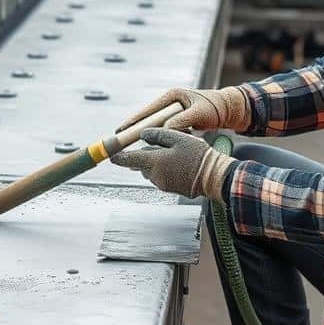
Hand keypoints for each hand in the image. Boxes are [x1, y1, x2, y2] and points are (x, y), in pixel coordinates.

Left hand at [110, 128, 234, 199]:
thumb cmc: (198, 156)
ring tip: (170, 153)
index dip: (118, 157)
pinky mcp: (170, 188)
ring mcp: (162, 184)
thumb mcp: (178, 138)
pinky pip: (160, 176)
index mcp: (155, 161)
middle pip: (140, 164)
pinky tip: (176, 163)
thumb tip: (143, 136)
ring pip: (150, 170)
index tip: (110, 155)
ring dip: (154, 162)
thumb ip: (158, 136)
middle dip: (143, 155)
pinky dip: (163, 169)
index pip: (129, 159)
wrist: (213, 177)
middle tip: (153, 146)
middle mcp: (155, 175)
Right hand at [115, 86, 249, 133]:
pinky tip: (147, 146)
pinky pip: (162, 128)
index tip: (121, 130)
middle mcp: (170, 102)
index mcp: (172, 96)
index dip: (133, 121)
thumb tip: (165, 129)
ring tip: (127, 145)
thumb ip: (182, 121)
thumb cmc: (215, 108)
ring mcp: (173, 110)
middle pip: (146, 117)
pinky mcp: (177, 118)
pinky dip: (155, 137)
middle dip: (133, 128)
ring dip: (143, 134)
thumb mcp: (198, 114)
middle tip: (117, 139)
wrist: (228, 109)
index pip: (148, 110)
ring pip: (153, 124)